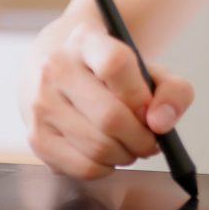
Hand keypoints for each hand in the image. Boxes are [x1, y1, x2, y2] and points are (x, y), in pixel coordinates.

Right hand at [21, 21, 193, 179]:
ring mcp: (41, 104)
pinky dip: (106, 168)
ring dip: (126, 155)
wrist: (58, 70)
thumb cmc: (109, 74)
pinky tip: (108, 154)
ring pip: (98, 147)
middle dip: (141, 138)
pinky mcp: (36, 137)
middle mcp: (55, 68)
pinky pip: (83, 167)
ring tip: (130, 145)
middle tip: (150, 140)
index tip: (150, 111)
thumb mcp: (146, 70)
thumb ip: (172, 91)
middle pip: (109, 116)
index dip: (141, 96)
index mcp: (86, 41)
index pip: (115, 64)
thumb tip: (161, 123)